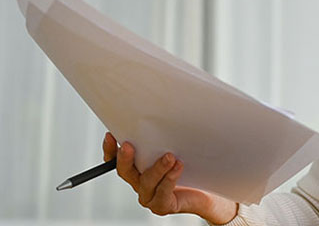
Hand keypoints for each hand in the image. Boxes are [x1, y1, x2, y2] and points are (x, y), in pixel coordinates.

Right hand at [102, 132, 237, 224]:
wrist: (207, 192)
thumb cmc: (190, 168)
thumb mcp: (175, 147)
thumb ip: (165, 137)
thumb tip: (164, 113)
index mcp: (138, 168)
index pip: (116, 160)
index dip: (111, 149)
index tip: (111, 135)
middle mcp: (140, 182)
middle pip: (125, 172)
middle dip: (125, 158)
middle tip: (129, 145)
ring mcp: (150, 196)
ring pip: (146, 182)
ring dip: (157, 168)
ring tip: (170, 156)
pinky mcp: (163, 205)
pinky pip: (163, 192)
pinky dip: (170, 179)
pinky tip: (178, 167)